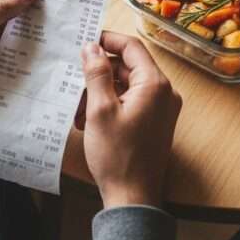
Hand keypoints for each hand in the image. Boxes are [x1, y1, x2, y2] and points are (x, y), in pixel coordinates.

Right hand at [78, 32, 181, 208]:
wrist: (133, 199)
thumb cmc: (118, 156)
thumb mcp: (100, 110)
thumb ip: (97, 73)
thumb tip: (92, 46)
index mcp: (155, 84)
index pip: (132, 47)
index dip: (108, 40)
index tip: (86, 40)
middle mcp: (164, 92)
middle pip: (129, 67)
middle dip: (100, 73)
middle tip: (75, 80)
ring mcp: (162, 108)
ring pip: (128, 85)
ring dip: (102, 91)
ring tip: (79, 108)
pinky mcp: (155, 122)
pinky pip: (132, 101)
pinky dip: (111, 105)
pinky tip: (90, 120)